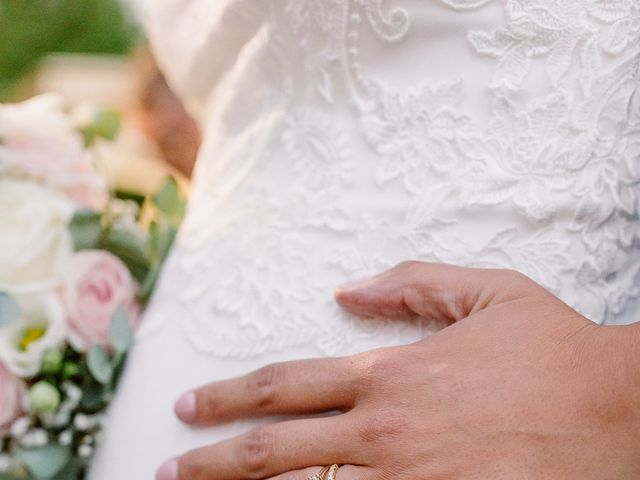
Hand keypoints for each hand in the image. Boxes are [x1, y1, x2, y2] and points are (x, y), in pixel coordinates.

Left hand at [157, 262, 639, 479]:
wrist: (620, 407)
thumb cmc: (551, 348)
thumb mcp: (484, 291)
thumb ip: (410, 282)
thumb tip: (348, 290)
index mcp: (392, 372)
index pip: (287, 383)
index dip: (230, 394)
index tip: (191, 407)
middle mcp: (388, 429)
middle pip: (276, 446)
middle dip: (214, 458)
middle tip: (171, 464)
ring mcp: (410, 479)